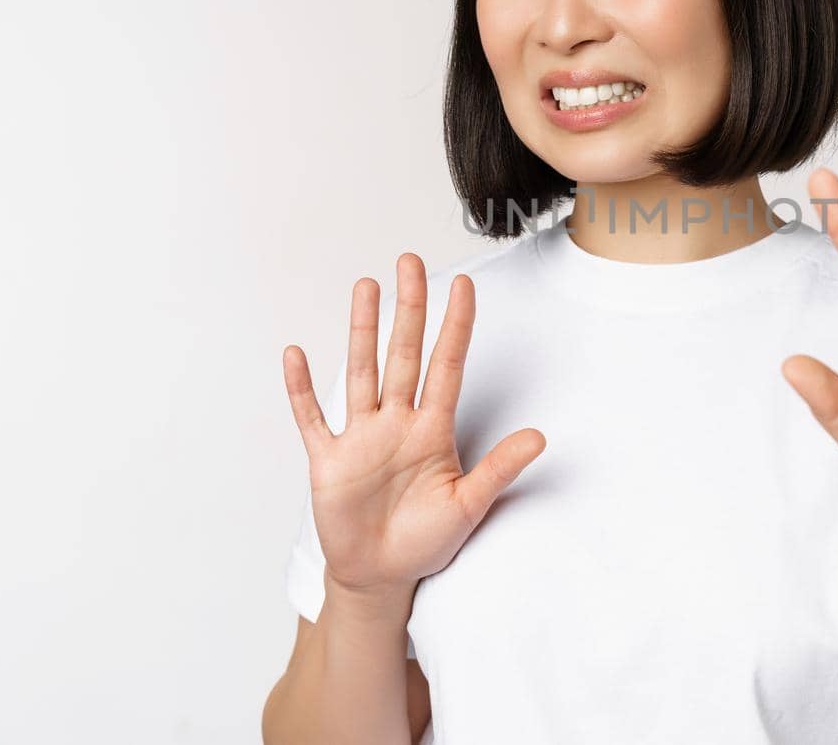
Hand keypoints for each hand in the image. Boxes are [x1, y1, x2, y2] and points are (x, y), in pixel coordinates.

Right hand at [282, 254, 546, 596]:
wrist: (382, 576)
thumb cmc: (426, 540)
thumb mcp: (469, 505)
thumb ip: (500, 469)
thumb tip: (541, 437)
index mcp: (433, 429)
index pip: (448, 365)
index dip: (456, 325)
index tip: (464, 285)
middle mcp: (397, 422)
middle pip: (404, 353)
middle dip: (408, 308)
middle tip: (411, 261)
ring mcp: (361, 437)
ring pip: (362, 372)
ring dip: (362, 331)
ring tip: (366, 287)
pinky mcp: (328, 460)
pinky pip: (311, 418)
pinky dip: (301, 389)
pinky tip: (296, 355)